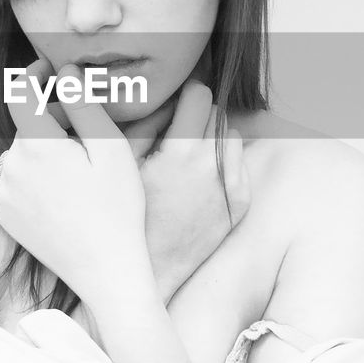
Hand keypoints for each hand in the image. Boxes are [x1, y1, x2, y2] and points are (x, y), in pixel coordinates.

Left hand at [0, 57, 151, 305]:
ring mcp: (6, 195)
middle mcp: (12, 166)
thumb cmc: (117, 207)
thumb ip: (82, 101)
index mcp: (36, 144)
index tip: (51, 67)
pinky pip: (18, 182)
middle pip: (26, 124)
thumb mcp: (110, 146)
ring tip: (82, 165)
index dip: (34, 73)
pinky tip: (68, 191)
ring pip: (23, 153)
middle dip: (51, 117)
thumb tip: (64, 70)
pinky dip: (38, 175)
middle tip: (88, 126)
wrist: (106, 270)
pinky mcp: (8, 217)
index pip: (20, 91)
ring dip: (45, 147)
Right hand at [124, 80, 251, 304]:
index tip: (175, 101)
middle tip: (175, 131)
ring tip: (186, 156)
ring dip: (212, 138)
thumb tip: (163, 96)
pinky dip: (224, 164)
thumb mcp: (123, 163)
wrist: (150, 269)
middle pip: (216, 113)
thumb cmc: (127, 215)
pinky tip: (199, 178)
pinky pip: (240, 165)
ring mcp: (231, 187)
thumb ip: (144, 121)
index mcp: (182, 153)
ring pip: (232, 137)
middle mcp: (213, 167)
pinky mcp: (241, 204)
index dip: (184, 93)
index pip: (199, 95)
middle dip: (197, 115)